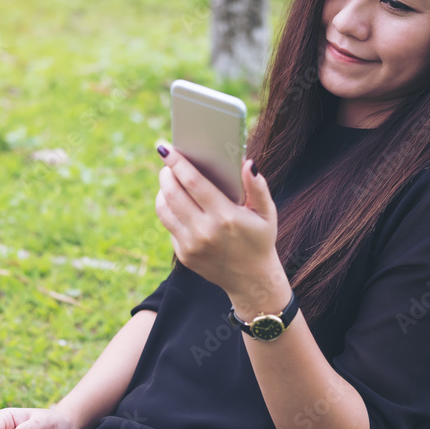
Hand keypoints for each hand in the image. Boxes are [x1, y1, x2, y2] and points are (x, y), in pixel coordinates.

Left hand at [154, 144, 288, 311]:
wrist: (252, 281)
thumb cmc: (260, 239)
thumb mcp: (267, 213)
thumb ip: (258, 186)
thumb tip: (247, 163)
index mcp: (226, 217)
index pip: (193, 182)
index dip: (177, 163)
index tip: (165, 147)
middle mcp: (205, 232)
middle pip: (173, 193)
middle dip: (166, 173)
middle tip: (166, 162)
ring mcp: (192, 245)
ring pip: (165, 210)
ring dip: (162, 190)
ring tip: (168, 179)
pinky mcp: (184, 254)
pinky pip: (169, 225)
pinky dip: (168, 209)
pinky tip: (174, 200)